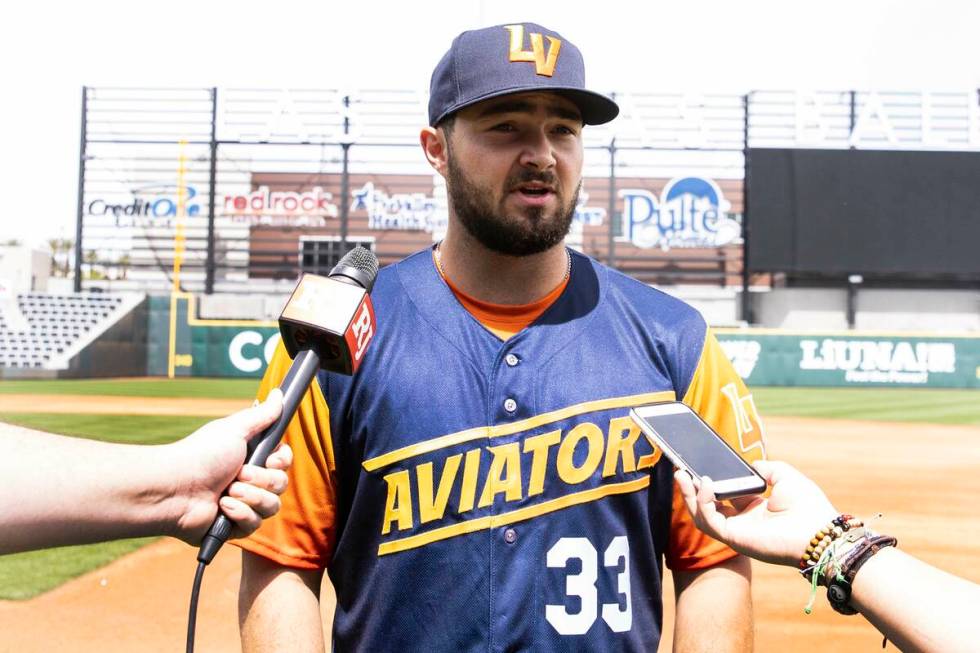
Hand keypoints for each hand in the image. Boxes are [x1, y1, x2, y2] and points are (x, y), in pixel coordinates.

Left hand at [169, 389, 292, 543]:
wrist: (175, 487)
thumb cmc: (201, 454)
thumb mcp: (235, 429)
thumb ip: (262, 415)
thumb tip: (280, 393)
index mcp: (251, 457)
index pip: (284, 462)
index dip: (282, 461)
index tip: (271, 459)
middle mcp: (249, 481)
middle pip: (281, 484)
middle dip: (262, 480)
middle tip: (240, 474)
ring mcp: (243, 504)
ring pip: (272, 506)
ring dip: (251, 497)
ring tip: (227, 492)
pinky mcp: (234, 526)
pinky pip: (255, 524)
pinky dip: (239, 513)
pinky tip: (221, 507)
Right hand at [674, 460, 837, 566]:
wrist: (820, 531)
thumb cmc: (808, 505)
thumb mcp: (784, 475)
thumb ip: (764, 468)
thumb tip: (750, 465)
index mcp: (755, 509)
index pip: (724, 496)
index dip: (710, 482)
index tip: (698, 466)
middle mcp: (743, 521)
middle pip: (708, 506)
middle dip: (692, 489)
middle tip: (680, 469)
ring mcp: (737, 532)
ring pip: (702, 516)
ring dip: (690, 496)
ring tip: (682, 474)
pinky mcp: (734, 538)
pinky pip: (710, 520)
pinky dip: (703, 502)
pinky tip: (705, 484)